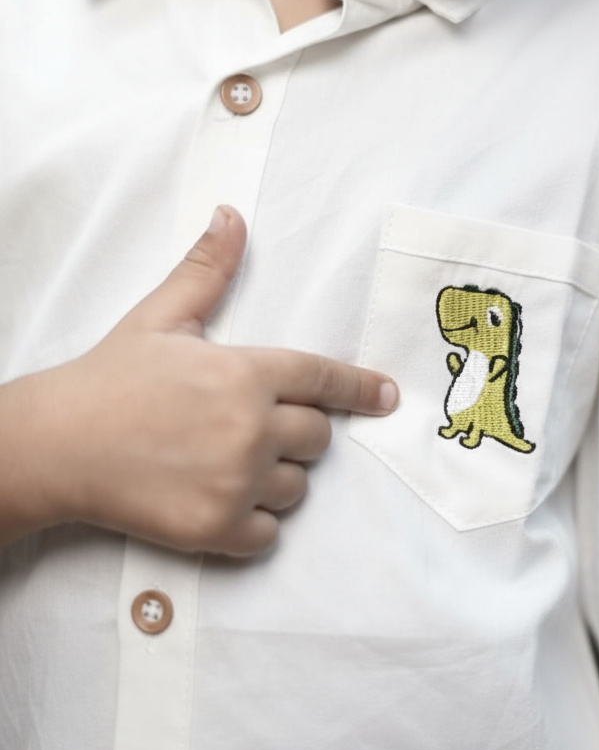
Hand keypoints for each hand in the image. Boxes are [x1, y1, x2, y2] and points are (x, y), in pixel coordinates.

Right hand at [0, 206, 397, 555]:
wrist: (58, 446)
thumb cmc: (110, 378)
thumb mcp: (161, 317)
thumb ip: (207, 271)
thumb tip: (233, 216)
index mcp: (244, 373)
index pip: (323, 379)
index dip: (360, 389)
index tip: (389, 397)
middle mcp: (250, 428)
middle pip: (317, 437)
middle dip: (294, 431)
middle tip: (245, 427)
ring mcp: (236, 482)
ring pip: (297, 486)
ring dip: (275, 477)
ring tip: (224, 462)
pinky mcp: (218, 529)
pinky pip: (271, 533)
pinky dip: (254, 523)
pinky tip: (220, 500)